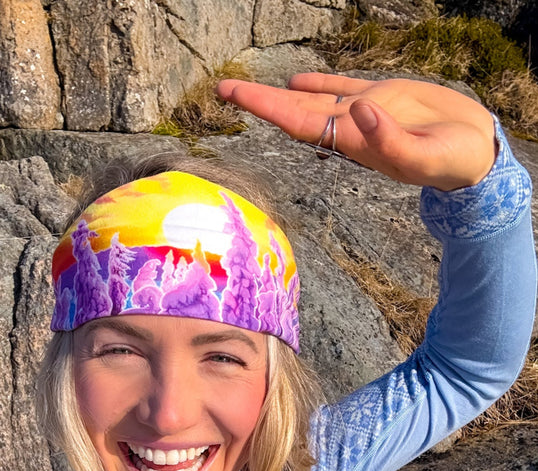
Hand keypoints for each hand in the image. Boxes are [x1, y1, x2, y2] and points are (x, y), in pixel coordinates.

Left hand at [217, 73, 496, 190]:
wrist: (475, 154)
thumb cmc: (451, 162)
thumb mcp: (423, 154)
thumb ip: (390, 138)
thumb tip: (360, 109)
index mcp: (352, 141)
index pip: (298, 121)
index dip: (265, 106)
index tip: (234, 95)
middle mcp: (349, 128)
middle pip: (293, 111)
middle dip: (258, 100)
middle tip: (222, 88)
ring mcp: (363, 112)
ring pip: (312, 99)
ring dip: (280, 94)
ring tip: (246, 88)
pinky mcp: (383, 97)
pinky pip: (341, 87)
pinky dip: (317, 83)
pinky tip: (295, 80)